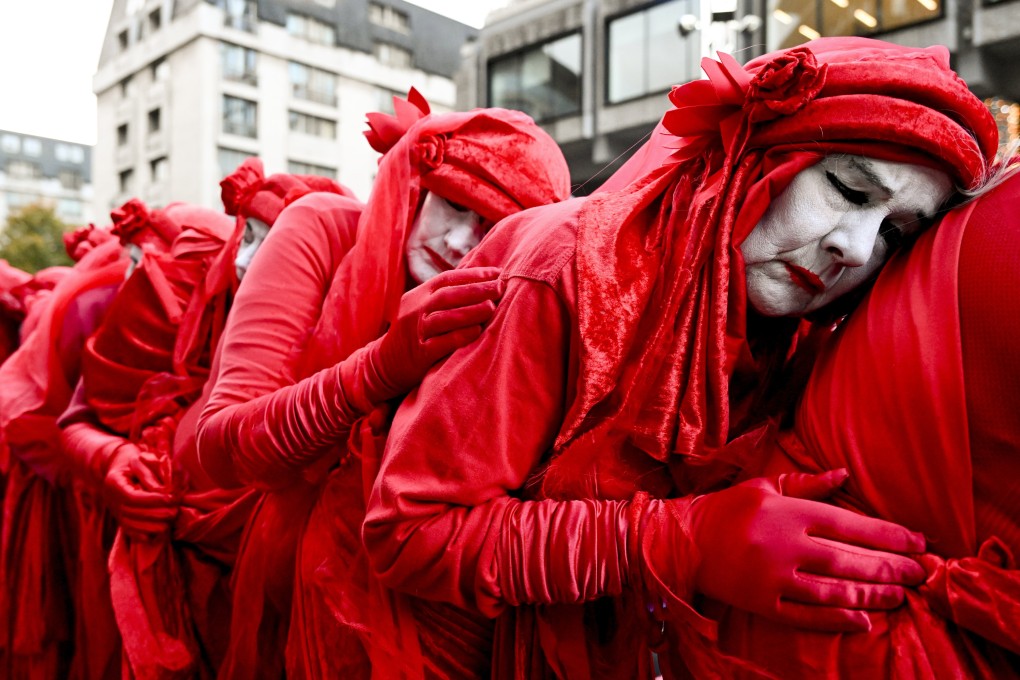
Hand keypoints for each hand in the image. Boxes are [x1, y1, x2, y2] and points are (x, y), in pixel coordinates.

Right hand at [102, 442, 178, 540]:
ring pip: (132, 525)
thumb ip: (149, 474)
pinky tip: (159, 533)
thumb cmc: (132, 460)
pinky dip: (144, 536)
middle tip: (175, 510)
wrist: (116, 466)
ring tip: (171, 519)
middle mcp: (111, 500)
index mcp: (114, 483)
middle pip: (133, 513)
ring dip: (153, 525)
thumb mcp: (139, 459)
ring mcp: (114, 512)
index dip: (153, 500)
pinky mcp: (120, 521)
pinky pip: (130, 533)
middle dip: (157, 513)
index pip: (132, 497)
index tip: (171, 498)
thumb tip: (162, 490)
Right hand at [362, 266, 502, 402]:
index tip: (496, 273)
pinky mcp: (419, 354)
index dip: (472, 274)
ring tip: (492, 307)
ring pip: (444, 318)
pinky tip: (477, 331)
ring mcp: (415, 332)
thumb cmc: (414, 333)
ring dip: (470, 311)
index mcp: (418, 295)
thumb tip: (482, 282)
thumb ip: (445, 297)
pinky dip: (460, 336)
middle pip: (447, 295)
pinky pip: (441, 343)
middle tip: (500, 287)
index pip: (446, 279)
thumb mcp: (422, 309)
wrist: (384, 364)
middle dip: (476, 289)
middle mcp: (415, 311)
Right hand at [688, 470, 925, 631]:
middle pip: (849, 559)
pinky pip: (806, 615)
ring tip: (900, 596)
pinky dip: (836, 619)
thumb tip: (846, 475)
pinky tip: (863, 620)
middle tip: (920, 573)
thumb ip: (808, 484)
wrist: (681, 540)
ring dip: (871, 594)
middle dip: (890, 567)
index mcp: (788, 512)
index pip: (850, 524)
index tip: (918, 542)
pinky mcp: (762, 603)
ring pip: (833, 589)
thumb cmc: (727, 509)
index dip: (888, 535)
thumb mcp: (766, 487)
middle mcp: (784, 545)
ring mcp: (773, 578)